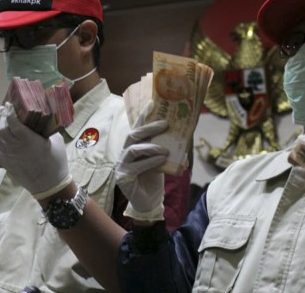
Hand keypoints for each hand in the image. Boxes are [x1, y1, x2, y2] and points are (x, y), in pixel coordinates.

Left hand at [0, 102, 70, 198]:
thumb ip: (47, 127)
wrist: (50, 185)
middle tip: (2, 109)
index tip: (9, 104)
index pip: (13, 122)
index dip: (9, 112)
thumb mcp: (56, 140)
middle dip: (1, 117)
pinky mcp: (6, 163)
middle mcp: (16, 147)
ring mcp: (8, 156)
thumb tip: (43, 116)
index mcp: (29, 140)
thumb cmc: (56, 161)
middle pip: (1, 129)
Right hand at [115, 101, 168, 221]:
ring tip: (166, 149)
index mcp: (132, 147)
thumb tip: (183, 138)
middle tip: (165, 124)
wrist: (148, 202)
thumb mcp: (161, 161)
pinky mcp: (123, 177)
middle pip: (133, 136)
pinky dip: (150, 162)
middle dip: (149, 128)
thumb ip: (165, 150)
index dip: (143, 116)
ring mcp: (121, 165)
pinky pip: (137, 166)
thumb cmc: (153, 180)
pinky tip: (161, 160)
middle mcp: (124, 154)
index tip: (152, 103)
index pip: (136, 128)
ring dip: (151, 147)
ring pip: (134, 150)